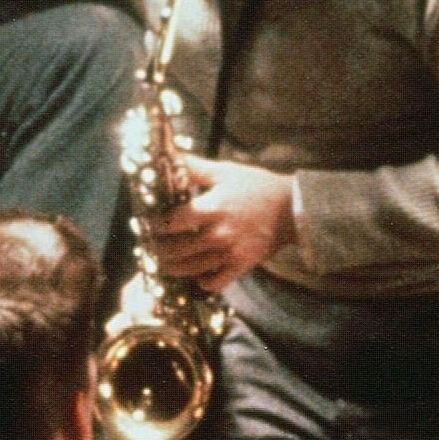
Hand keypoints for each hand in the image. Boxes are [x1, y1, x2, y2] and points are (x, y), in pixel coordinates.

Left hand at [147, 155, 294, 292]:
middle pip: (175, 249)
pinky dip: (201, 281)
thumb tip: (168, 156)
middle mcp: (218, 234)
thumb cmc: (256, 187)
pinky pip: (214, 283)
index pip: (172, 222)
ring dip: (171, 267)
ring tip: (163, 261)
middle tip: (151, 244)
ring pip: (189, 269)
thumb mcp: (223, 172)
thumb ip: (194, 167)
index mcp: (212, 208)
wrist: (291, 208)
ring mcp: (229, 253)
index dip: (155, 224)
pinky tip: (195, 273)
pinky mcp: (241, 266)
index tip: (147, 222)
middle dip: (157, 248)